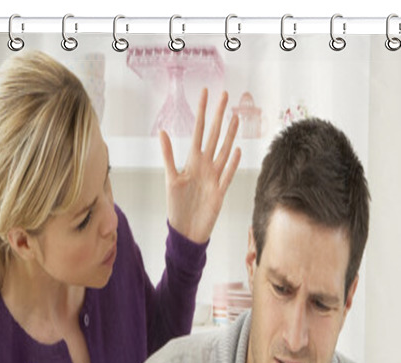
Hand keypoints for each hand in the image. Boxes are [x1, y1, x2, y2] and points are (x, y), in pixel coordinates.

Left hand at [160, 88, 240, 243]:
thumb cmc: (176, 207)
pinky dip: (232, 163)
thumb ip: (168, 156)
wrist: (187, 231)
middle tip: (225, 95)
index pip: (198, 130)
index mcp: (192, 161)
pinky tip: (237, 149)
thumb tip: (162, 132)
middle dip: (219, 115)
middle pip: (214, 135)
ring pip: (223, 151)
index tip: (205, 92)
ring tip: (236, 117)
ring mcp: (214, 178)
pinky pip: (228, 174)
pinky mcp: (220, 192)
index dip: (202, 111)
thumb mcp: (170, 180)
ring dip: (230, 135)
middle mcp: (205, 166)